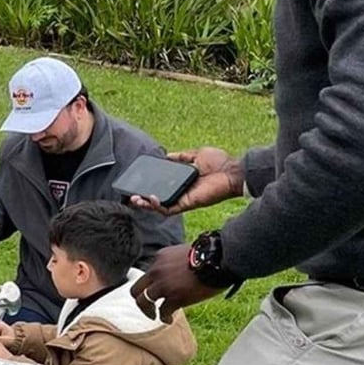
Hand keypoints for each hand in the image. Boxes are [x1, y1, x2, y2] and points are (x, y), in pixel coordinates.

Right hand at [128, 147, 244, 215]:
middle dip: (142, 198)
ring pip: (160, 207)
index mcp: (182, 181)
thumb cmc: (219, 162)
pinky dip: (158, 206)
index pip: (161, 186)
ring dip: (146, 204)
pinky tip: (151, 198)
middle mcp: (181, 192)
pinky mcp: (187, 204)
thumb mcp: (195, 154)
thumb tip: (166, 155)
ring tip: (135, 199)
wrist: (233, 171)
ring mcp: (183, 199)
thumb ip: (180, 157)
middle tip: (130, 195)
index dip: (147, 185)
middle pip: (157, 198)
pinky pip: (169, 209)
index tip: (136, 180)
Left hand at [129, 244, 219, 316]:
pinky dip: (164, 318)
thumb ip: (177, 262)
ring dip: (148, 311)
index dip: (153, 283)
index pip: (149, 273)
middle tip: (148, 306)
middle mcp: (157, 271)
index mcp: (160, 257)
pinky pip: (162, 311)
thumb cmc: (209, 254)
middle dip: (140, 298)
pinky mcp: (174, 298)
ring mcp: (163, 285)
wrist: (218, 258)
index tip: (158, 290)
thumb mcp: (185, 252)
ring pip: (143, 302)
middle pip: (136, 288)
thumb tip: (184, 271)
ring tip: (154, 316)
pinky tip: (168, 319)